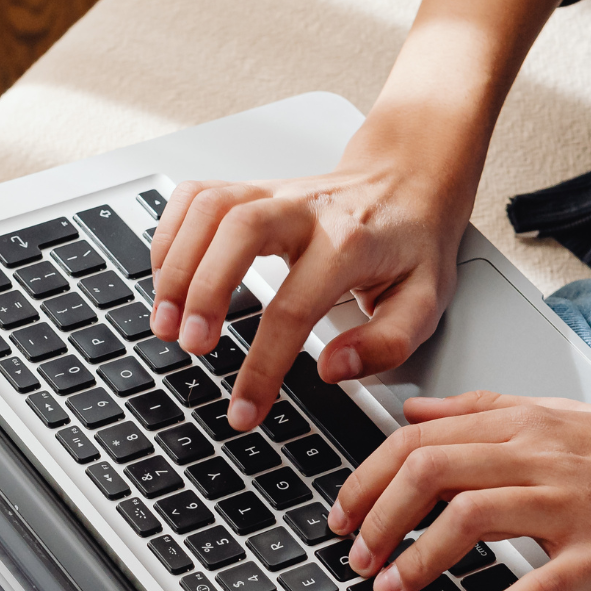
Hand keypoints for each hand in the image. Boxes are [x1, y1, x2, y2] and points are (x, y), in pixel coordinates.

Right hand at [147, 114, 474, 432]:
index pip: (295, 308)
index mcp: (351, 243)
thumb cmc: (413, 244)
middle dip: (204, 290)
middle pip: (238, 231)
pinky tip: (165, 277)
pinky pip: (196, 196)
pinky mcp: (251, 187)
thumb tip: (332, 369)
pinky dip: (170, 235)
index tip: (244, 410)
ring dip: (176, 263)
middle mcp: (306, 209)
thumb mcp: (425, 302)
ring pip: (209, 207)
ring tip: (165, 320)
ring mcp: (274, 192)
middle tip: (190, 345)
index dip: (263, 366)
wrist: (411, 180)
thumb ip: (386, 343)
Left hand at [325, 391, 590, 590]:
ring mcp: (576, 502)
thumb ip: (487, 412)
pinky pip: (534, 585)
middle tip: (353, 555)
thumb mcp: (567, 417)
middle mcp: (546, 453)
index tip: (343, 511)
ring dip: (415, 558)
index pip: (421, 436)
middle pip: (429, 469)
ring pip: (468, 516)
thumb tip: (415, 412)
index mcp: (531, 420)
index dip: (367, 476)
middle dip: (376, 516)